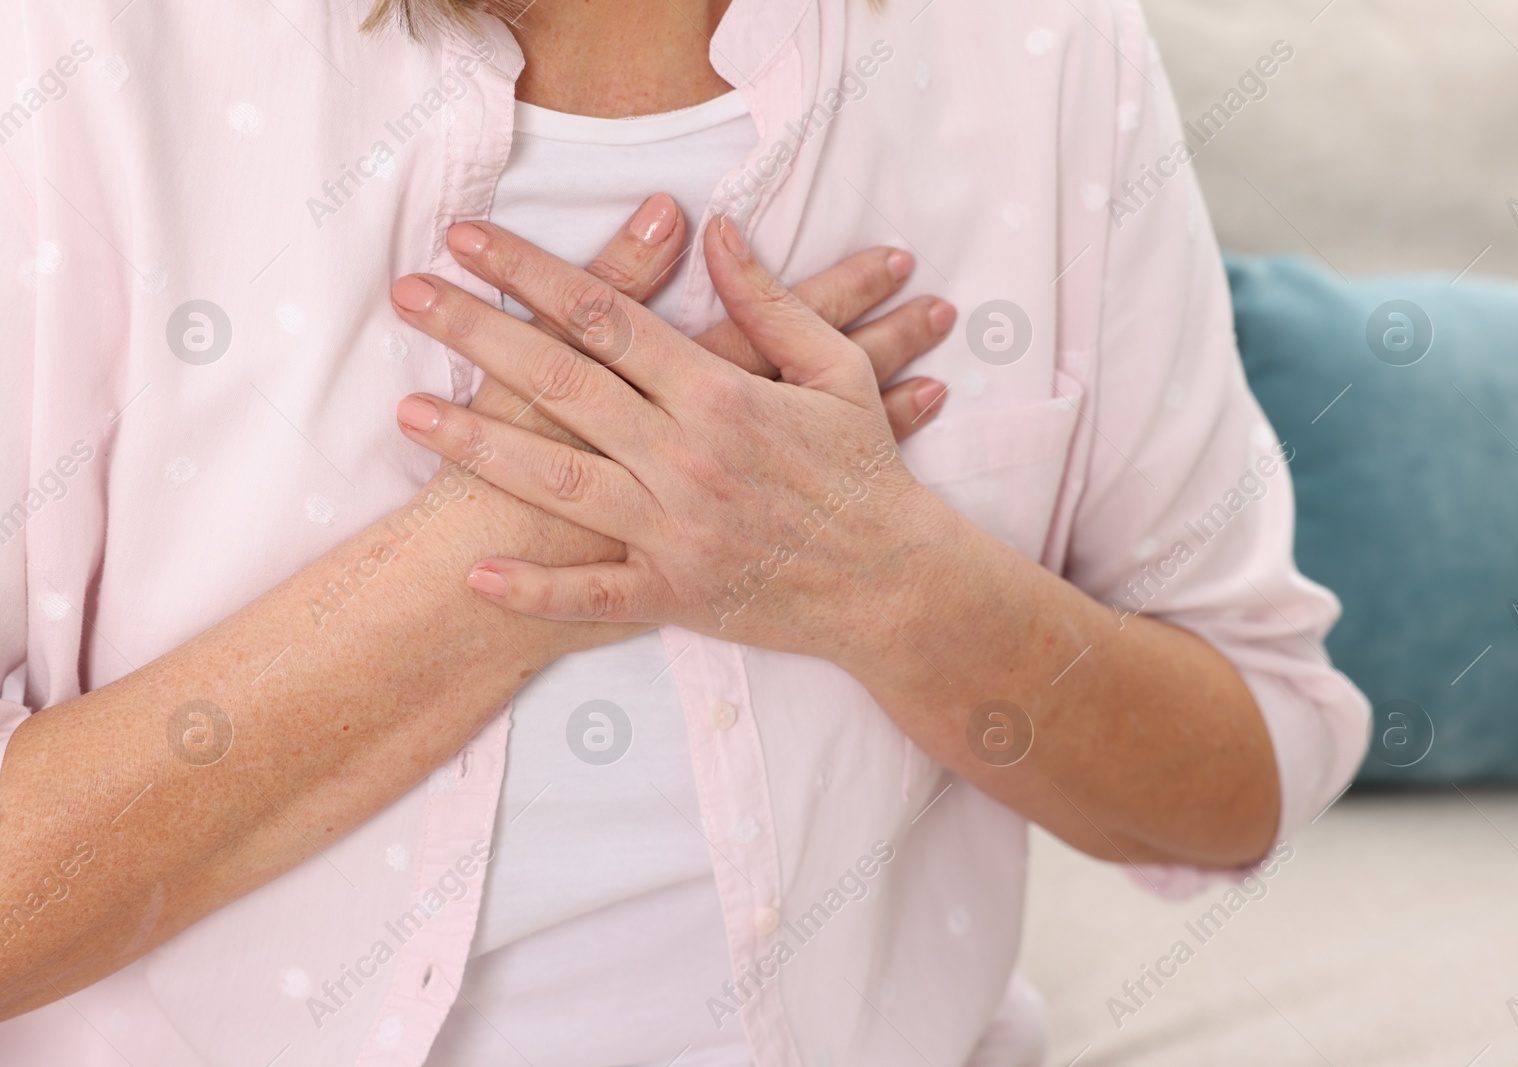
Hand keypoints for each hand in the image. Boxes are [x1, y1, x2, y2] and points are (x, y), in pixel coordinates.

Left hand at [390, 215, 962, 662]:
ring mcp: (676, 532)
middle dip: (479, 336)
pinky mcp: (675, 595)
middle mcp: (686, 459)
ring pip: (560, 482)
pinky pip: (593, 598)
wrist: (895, 583)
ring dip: (480, 448)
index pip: (607, 319)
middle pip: (564, 385)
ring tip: (407, 414)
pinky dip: (534, 590)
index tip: (470, 242)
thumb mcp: (836, 372)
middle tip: (409, 298)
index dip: (532, 274)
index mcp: (722, 396)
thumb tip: (719, 230)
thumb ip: (771, 302)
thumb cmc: (866, 472)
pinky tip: (475, 577)